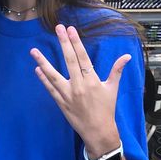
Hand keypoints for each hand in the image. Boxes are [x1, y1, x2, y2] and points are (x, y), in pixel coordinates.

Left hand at [31, 25, 129, 157]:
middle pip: (69, 61)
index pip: (82, 57)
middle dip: (63, 43)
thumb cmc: (106, 109)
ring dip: (43, 62)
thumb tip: (127, 56)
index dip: (76, 42)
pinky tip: (37, 69)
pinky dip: (43, 79)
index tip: (70, 30)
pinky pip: (50, 89)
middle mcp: (79, 86)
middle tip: (57, 28)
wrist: (98, 131)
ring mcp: (68, 95)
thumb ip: (117, 71)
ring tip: (34, 51)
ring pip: (53, 75)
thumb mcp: (113, 89)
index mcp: (92, 80)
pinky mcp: (61, 103)